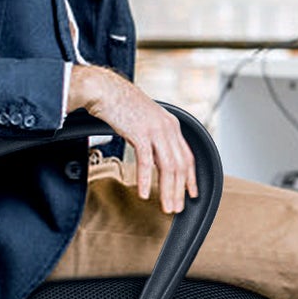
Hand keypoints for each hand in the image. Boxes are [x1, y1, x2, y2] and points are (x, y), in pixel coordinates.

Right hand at [68, 65, 197, 212]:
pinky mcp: (139, 132)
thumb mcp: (146, 124)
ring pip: (167, 166)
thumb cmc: (123, 106)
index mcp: (172, 126)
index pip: (187, 157)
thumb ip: (155, 142)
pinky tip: (143, 192)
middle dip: (179, 190)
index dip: (190, 178)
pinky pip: (145, 161)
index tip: (191, 194)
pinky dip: (145, 179)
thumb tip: (156, 162)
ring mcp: (155, 130)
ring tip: (166, 206)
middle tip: (176, 207)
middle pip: (180, 166)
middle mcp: (168, 128)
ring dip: (167, 190)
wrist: (106, 90)